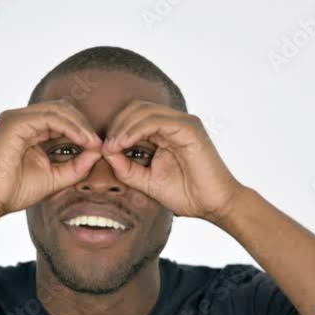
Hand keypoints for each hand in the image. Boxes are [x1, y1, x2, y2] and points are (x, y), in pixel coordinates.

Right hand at [0, 99, 102, 215]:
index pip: (62, 118)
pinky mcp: (14, 123)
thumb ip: (77, 166)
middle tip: (99, 143)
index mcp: (30, 129)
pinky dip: (69, 127)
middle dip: (84, 124)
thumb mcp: (56, 177)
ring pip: (58, 110)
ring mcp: (16, 118)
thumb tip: (99, 152)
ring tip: (93, 143)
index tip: (99, 147)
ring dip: (80, 126)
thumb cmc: (17, 191)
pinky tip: (82, 141)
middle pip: (63, 109)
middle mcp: (22, 120)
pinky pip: (50, 118)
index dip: (83, 129)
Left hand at [101, 101, 245, 221]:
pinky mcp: (189, 128)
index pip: (133, 117)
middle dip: (115, 125)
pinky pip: (155, 120)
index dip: (114, 129)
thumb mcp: (146, 181)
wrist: (213, 205)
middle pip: (135, 108)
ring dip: (122, 127)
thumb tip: (105, 152)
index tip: (101, 150)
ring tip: (112, 146)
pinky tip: (124, 143)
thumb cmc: (185, 194)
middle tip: (105, 146)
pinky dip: (135, 130)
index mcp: (165, 132)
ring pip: (143, 111)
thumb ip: (125, 167)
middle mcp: (174, 122)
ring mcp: (183, 123)